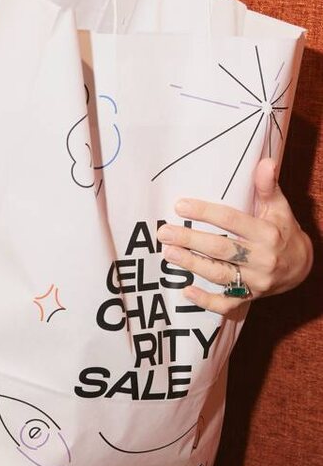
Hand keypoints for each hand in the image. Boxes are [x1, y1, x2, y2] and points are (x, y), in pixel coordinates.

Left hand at [157, 158, 312, 314]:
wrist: (302, 267)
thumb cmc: (283, 230)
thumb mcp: (279, 208)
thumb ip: (267, 186)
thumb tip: (265, 161)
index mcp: (267, 233)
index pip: (232, 221)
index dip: (205, 212)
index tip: (180, 205)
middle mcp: (262, 259)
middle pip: (221, 249)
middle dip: (190, 240)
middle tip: (164, 232)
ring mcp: (256, 281)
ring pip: (220, 275)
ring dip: (192, 265)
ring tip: (168, 253)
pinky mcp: (251, 297)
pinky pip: (227, 304)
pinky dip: (206, 300)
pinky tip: (186, 291)